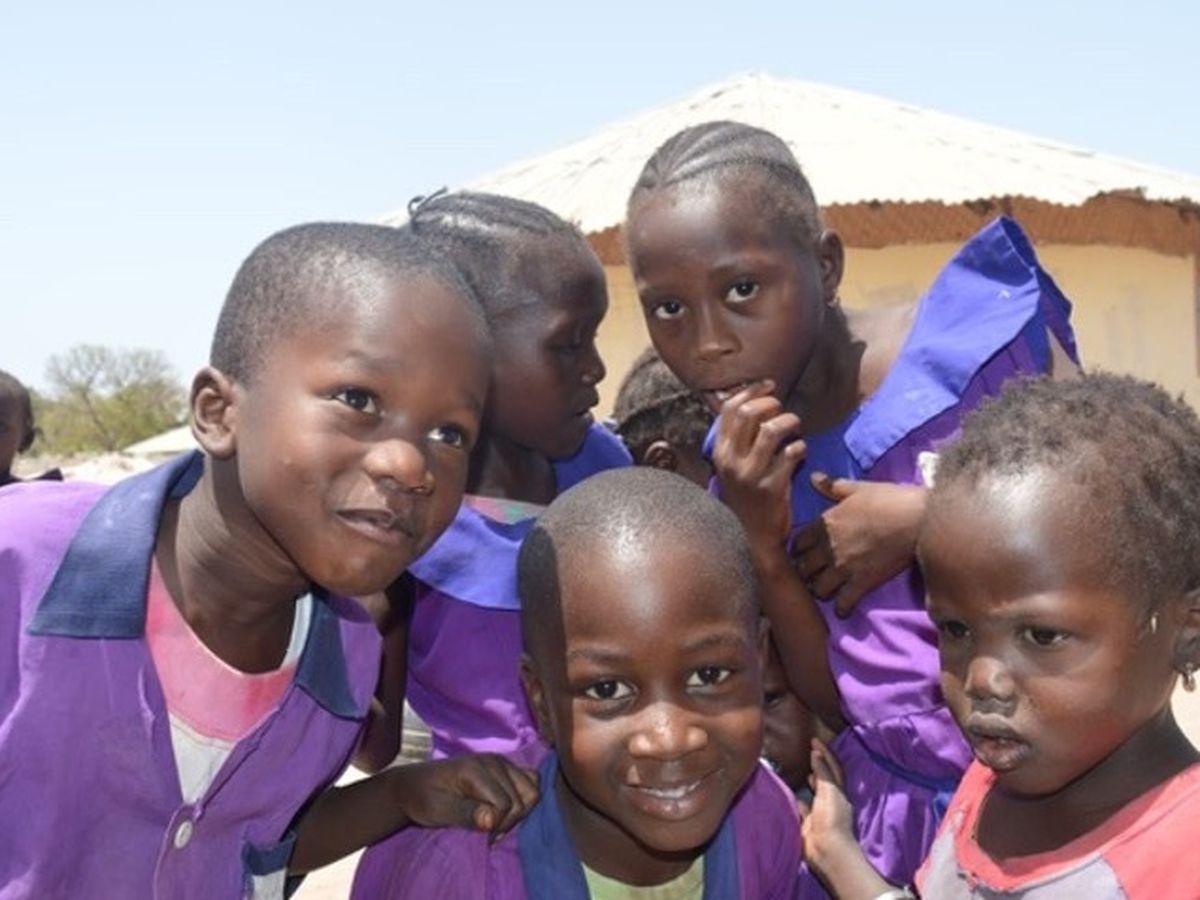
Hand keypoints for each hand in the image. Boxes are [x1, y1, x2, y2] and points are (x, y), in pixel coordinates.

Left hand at [391, 754, 538, 840]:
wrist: (414, 785)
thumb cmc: (424, 799)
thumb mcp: (439, 811)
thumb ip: (466, 814)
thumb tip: (492, 820)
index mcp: (476, 768)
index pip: (505, 804)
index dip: (496, 826)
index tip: (481, 838)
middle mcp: (494, 760)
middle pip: (523, 798)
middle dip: (509, 821)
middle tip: (487, 833)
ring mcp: (502, 761)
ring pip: (532, 789)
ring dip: (520, 811)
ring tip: (497, 822)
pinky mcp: (505, 767)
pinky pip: (530, 781)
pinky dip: (524, 799)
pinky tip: (506, 811)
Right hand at [711, 381, 804, 551]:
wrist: (753, 537)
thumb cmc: (747, 496)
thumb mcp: (733, 467)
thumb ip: (739, 438)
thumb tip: (751, 400)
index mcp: (719, 452)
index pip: (729, 408)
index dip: (751, 390)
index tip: (769, 384)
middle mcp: (731, 461)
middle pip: (749, 413)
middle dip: (771, 403)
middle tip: (783, 410)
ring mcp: (751, 474)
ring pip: (772, 429)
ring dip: (789, 421)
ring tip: (795, 427)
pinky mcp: (772, 487)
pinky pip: (791, 453)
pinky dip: (800, 446)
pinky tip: (801, 452)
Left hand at [791, 475, 925, 616]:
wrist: (918, 519)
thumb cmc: (890, 500)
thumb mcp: (858, 488)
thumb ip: (833, 486)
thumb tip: (813, 476)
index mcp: (825, 524)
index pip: (796, 544)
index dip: (799, 551)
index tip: (805, 554)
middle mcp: (828, 548)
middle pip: (802, 569)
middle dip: (805, 573)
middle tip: (814, 575)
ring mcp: (844, 567)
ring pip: (817, 589)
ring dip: (821, 591)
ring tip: (829, 591)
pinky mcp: (862, 582)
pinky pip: (843, 603)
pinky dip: (842, 608)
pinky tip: (844, 607)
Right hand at [799, 740, 889, 897]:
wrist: (827, 851)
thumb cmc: (831, 819)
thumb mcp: (829, 791)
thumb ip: (822, 772)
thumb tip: (816, 753)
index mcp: (839, 791)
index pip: (833, 767)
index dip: (825, 753)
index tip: (814, 739)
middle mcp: (831, 800)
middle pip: (825, 778)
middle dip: (819, 765)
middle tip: (808, 751)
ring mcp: (819, 813)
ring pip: (814, 792)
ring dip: (810, 781)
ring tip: (801, 769)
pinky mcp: (807, 823)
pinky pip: (802, 807)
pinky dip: (798, 799)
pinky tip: (792, 794)